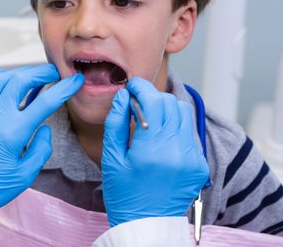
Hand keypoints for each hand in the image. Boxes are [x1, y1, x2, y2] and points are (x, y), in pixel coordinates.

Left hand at [0, 64, 83, 217]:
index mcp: (14, 132)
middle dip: (42, 72)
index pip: (45, 102)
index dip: (64, 88)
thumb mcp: (25, 175)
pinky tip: (1, 77)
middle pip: (21, 80)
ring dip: (20, 73)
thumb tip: (44, 128)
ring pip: (1, 79)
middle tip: (55, 72)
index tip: (75, 81)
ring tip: (33, 75)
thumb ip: (41, 149)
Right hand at [102, 77, 208, 226]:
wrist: (146, 224)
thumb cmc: (124, 194)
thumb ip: (116, 123)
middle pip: (171, 103)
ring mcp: (192, 158)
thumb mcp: (111, 158)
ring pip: (183, 113)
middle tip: (137, 104)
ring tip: (150, 120)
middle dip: (153, 97)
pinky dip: (174, 127)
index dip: (142, 88)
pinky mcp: (199, 164)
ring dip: (166, 109)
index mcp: (152, 150)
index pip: (154, 101)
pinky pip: (188, 132)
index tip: (132, 86)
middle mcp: (177, 152)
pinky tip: (160, 139)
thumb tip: (124, 96)